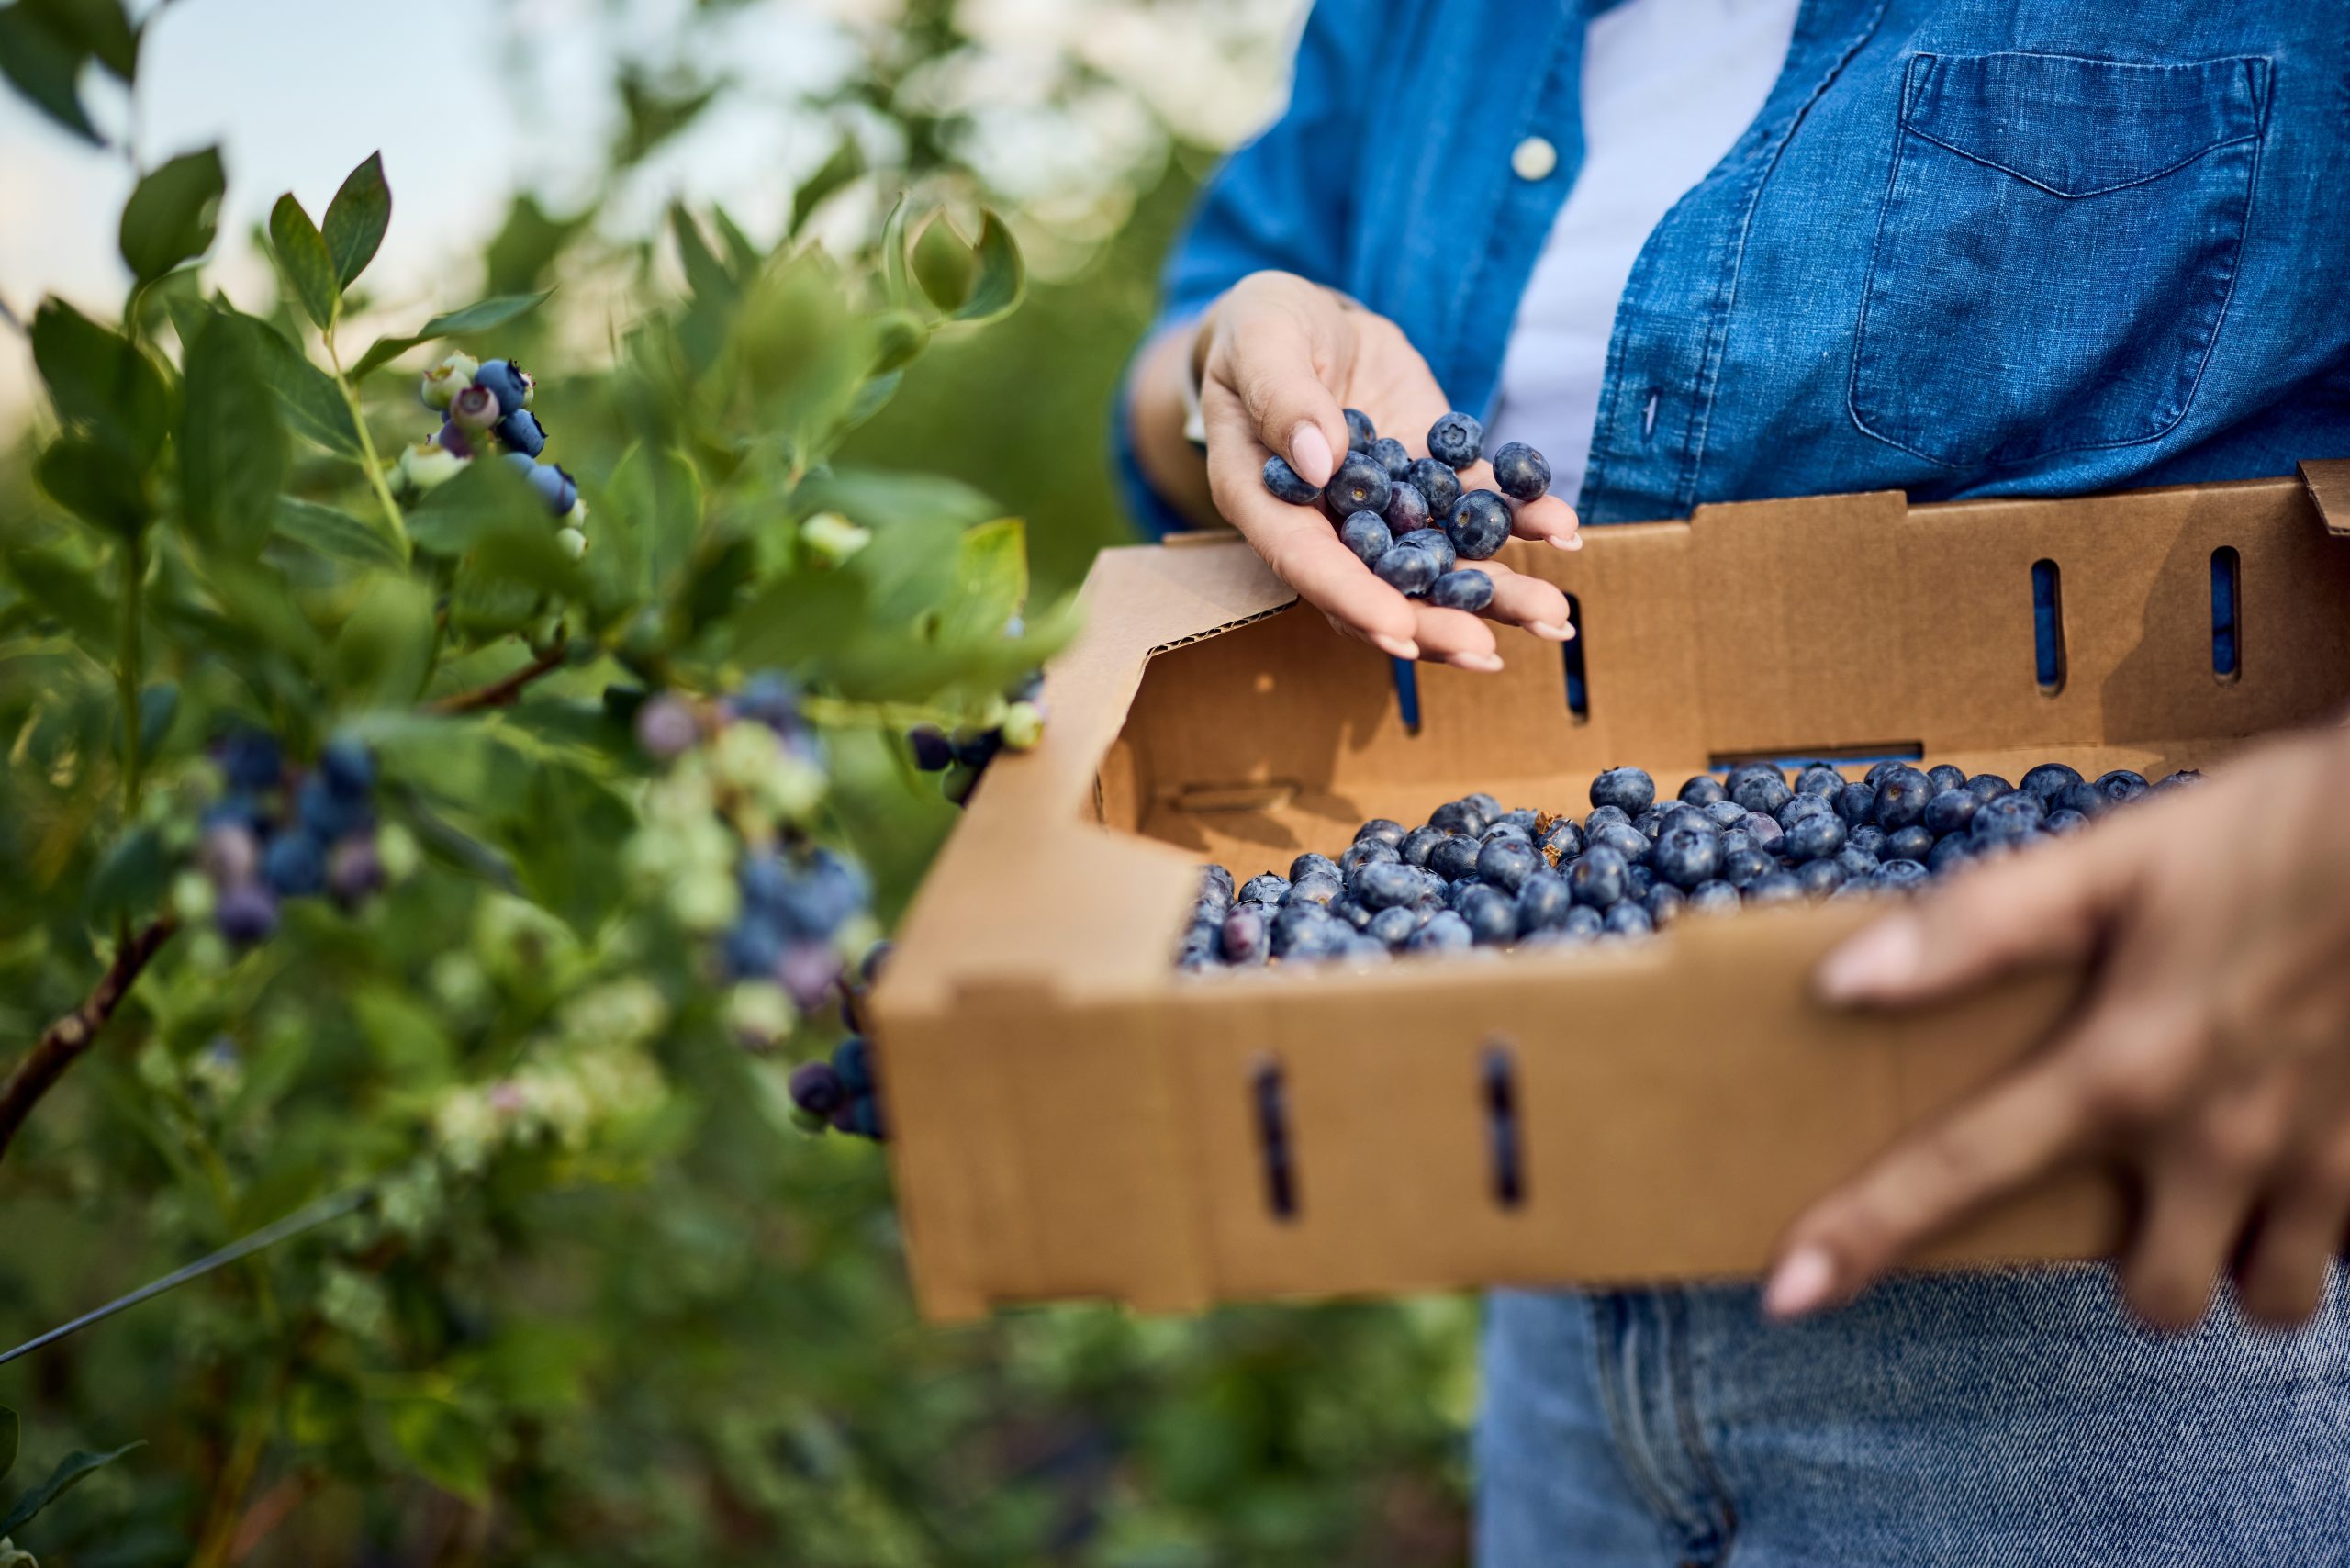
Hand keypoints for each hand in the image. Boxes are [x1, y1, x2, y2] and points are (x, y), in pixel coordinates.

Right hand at [1195, 271, 1578, 669]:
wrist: (1308, 320)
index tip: (1400, 633)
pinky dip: (1522, 519)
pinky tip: (1562, 526)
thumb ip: (1282, 400)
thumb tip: (1321, 461)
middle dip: (1434, 622)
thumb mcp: (1260, 343)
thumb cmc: (1262, 329)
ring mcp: (1388, 508)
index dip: (1353, 600)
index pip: (1307, 564)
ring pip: (1440, 562)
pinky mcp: (1433, 477)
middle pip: (1380, 586)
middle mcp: (1329, 524)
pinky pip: (1479, 505)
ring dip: (1495, 592)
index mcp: (1268, 503)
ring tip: (1552, 614)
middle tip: (1486, 650)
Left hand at [1767, 724, 2349, 1330]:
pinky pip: (2343, 1255)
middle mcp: (2219, 1140)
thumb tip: (1842, 982)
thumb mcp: (2110, 859)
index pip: (1961, 1171)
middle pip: (2156, 1296)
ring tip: (2205, 1195)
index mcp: (2124, 1068)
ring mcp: (2319, 1161)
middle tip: (2114, 1196)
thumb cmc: (2271, 833)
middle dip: (2132, 1270)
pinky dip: (2308, 1233)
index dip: (1867, 1235)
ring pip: (2266, 1299)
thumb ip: (1976, 926)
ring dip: (2229, 1265)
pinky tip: (2284, 1168)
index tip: (1788, 1294)